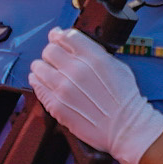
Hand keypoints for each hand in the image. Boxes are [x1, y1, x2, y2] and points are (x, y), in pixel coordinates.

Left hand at [27, 25, 162, 163]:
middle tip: (54, 59)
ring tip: (47, 72)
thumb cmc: (124, 100)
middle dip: (51, 52)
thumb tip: (76, 46)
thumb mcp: (117, 67)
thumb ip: (95, 54)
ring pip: (38, 66)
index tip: (57, 38)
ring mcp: (65, 88)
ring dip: (42, 67)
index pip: (66, 36)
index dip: (59, 35)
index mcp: (95, 58)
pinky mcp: (57, 105)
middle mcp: (78, 70)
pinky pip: (37, 86)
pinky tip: (43, 83)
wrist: (126, 128)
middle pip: (49, 49)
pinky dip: (38, 82)